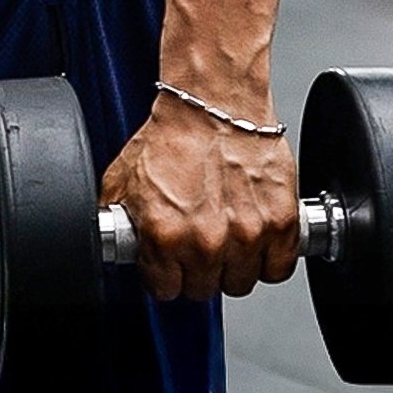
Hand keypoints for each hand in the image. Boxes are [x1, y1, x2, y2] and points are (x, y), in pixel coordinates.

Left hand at [98, 92, 299, 300]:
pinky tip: (255, 238)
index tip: (168, 263)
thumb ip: (118, 217)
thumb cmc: (174, 133)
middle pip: (202, 290)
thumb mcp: (124, 176)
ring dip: (232, 266)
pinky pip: (277, 269)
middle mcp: (205, 242)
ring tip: (226, 237)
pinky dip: (269, 258)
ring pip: (240, 283)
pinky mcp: (280, 225)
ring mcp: (246, 236)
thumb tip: (113, 238)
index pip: (164, 289)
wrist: (214, 102)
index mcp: (164, 235)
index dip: (164, 274)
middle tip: (197, 243)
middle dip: (196, 269)